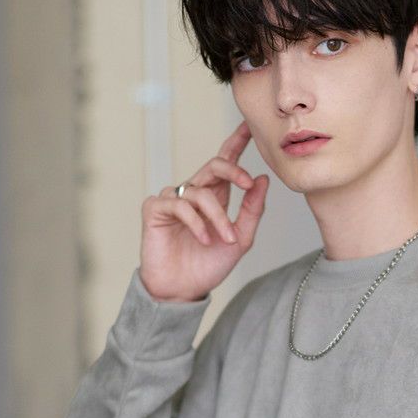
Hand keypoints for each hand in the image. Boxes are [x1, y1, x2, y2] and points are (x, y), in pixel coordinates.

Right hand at [138, 119, 269, 302]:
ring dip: (217, 216)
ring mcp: (174, 199)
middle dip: (234, 170)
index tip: (250, 126)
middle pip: (214, 165)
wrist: (183, 291)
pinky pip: (179, 204)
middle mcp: (194, 193)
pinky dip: (195, 222)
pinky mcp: (155, 209)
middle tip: (248, 183)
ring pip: (200, 192)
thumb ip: (251, 211)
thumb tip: (262, 181)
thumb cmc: (208, 266)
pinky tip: (204, 239)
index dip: (236, 143)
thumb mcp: (240, 240)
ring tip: (225, 239)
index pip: (225, 163)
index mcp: (214, 197)